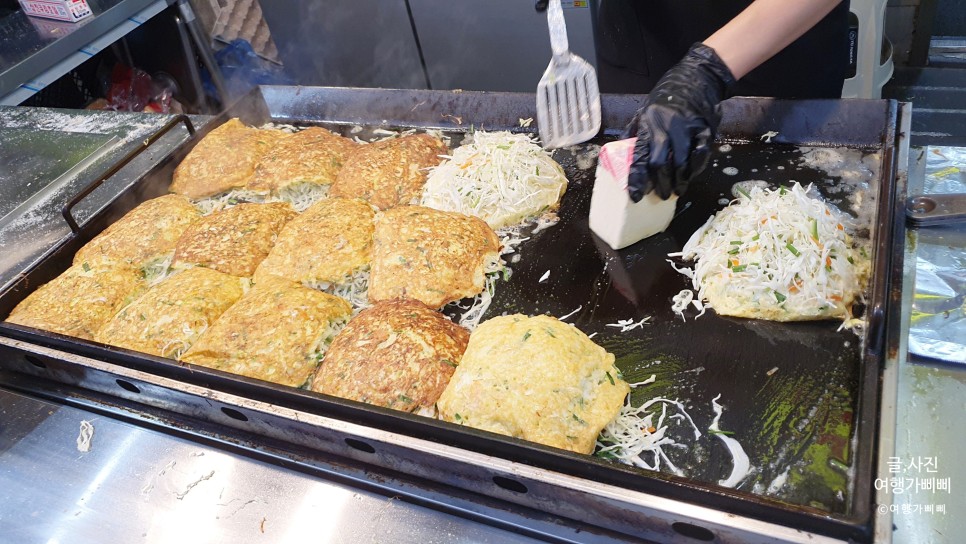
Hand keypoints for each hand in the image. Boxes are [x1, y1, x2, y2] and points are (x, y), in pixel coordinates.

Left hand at [623, 43, 735, 200]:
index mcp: (648, 125)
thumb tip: (618, 154)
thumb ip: (633, 133)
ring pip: (681, 163)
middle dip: (661, 185)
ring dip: (679, 181)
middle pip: (661, 164)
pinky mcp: (704, 129)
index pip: (639, 158)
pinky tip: (690, 175)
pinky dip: (695, 169)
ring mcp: (686, 129)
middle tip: (662, 195)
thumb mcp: (643, 112)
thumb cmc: (666, 98)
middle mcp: (666, 128)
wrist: (696, 78)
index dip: (637, 180)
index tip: (635, 196)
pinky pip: (699, 154)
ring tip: (677, 190)